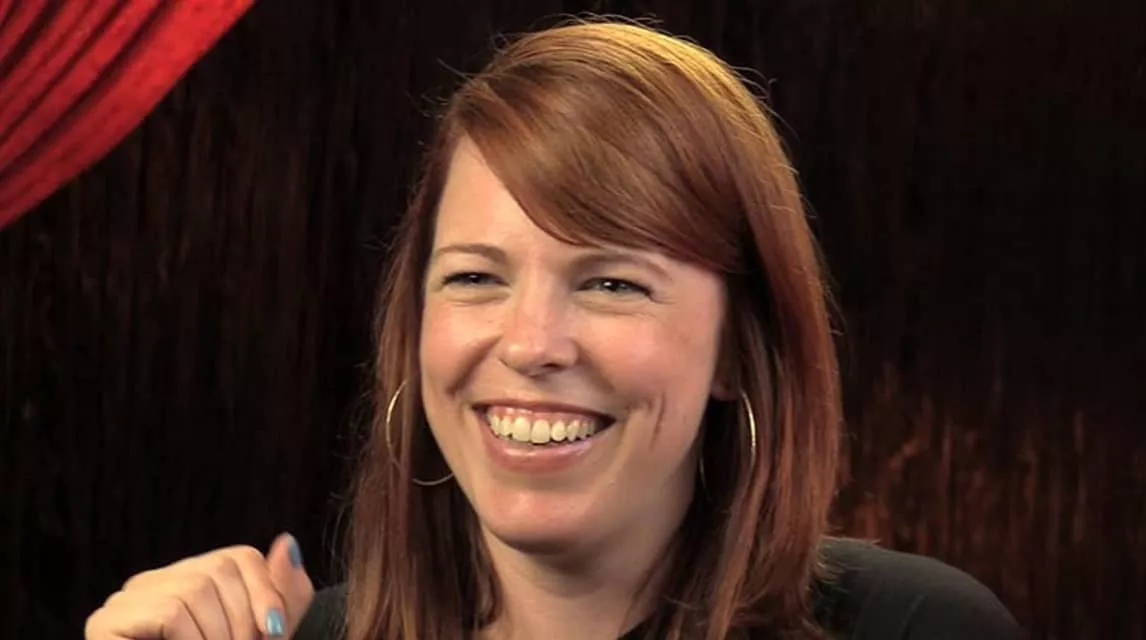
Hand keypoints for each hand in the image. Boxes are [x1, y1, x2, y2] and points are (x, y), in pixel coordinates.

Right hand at [84, 532, 314, 638]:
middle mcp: (158, 581)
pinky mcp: (105, 622)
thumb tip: (287, 542)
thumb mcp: (264, 637)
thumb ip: (284, 595)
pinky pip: (168, 612)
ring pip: (195, 589)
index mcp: (194, 580)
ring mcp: (128, 598)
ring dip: (218, 637)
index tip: (275, 633)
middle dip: (244, 621)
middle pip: (219, 568)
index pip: (241, 557)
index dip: (267, 594)